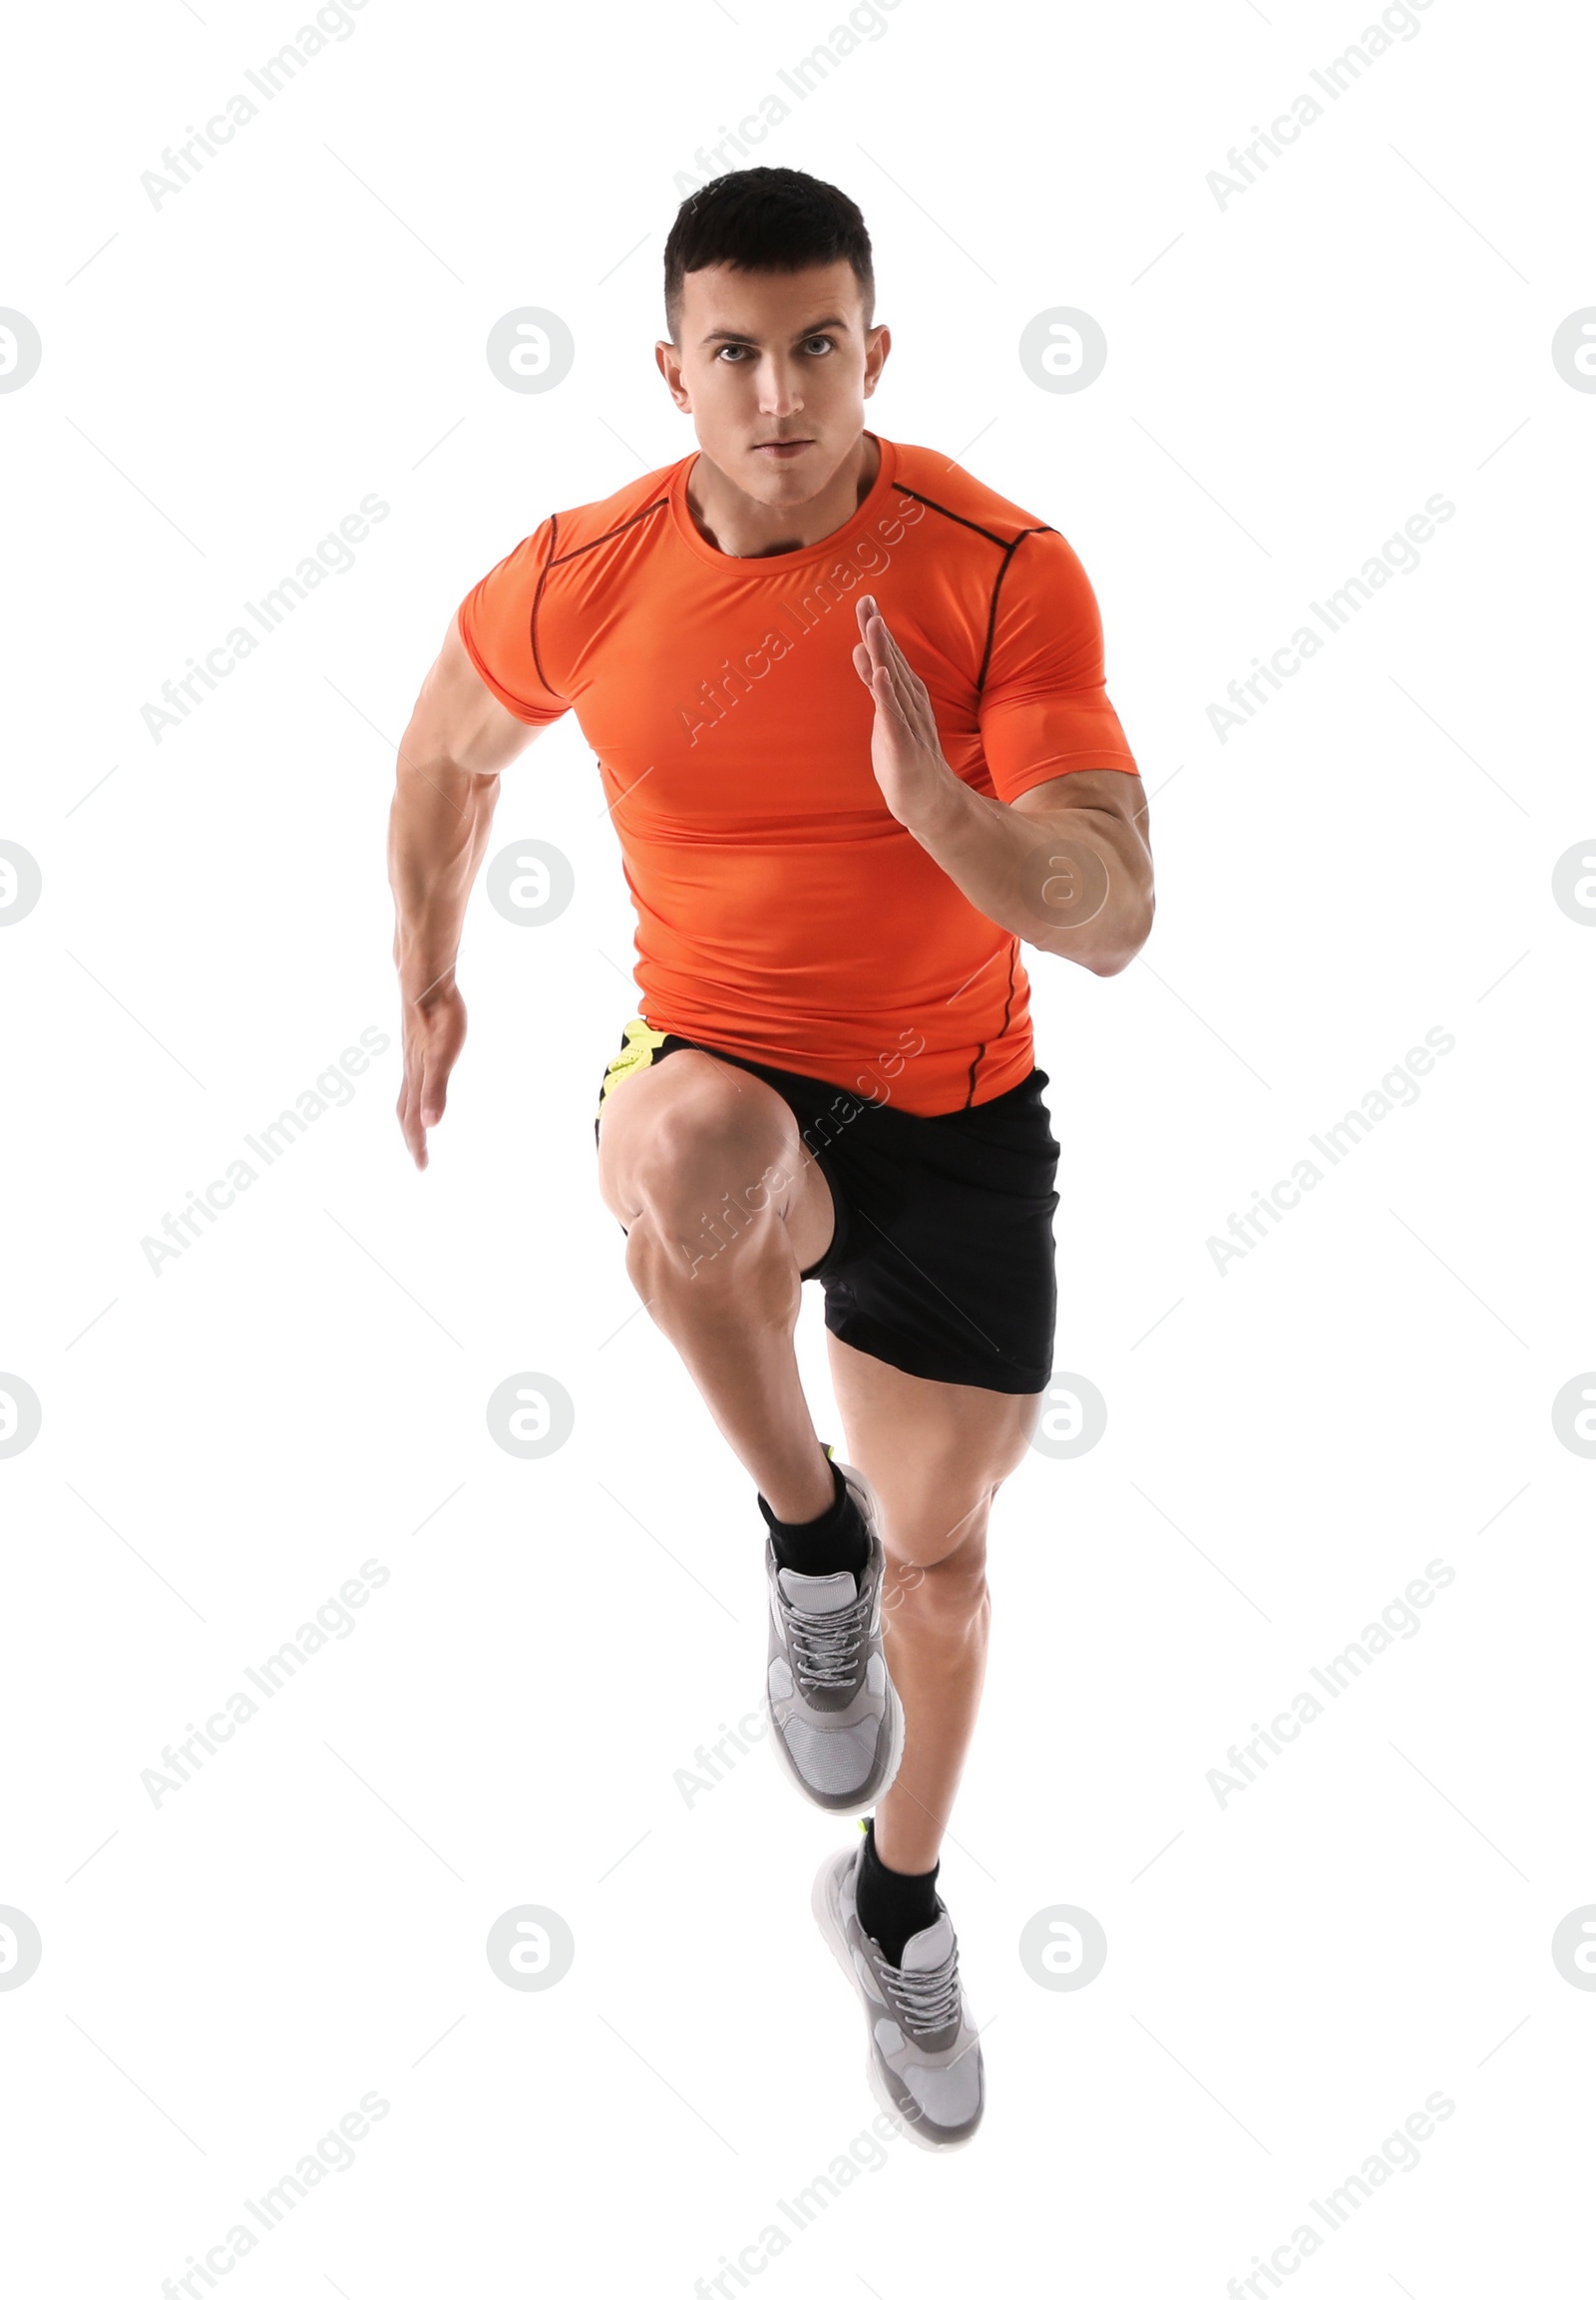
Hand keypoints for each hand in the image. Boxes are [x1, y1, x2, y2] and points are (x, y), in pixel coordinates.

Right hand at [396, 976, 465, 1169]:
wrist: (423, 982)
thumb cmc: (438, 1017)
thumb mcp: (442, 1057)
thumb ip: (436, 1090)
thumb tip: (432, 1126)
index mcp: (416, 1080)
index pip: (414, 1121)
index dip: (418, 1145)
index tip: (422, 1168)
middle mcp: (410, 1072)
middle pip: (406, 1113)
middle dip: (412, 1137)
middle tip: (420, 1158)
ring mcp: (411, 1057)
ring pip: (406, 1095)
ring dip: (410, 1117)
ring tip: (417, 1130)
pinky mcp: (415, 1044)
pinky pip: (411, 1078)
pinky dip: (414, 1093)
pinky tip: (419, 1085)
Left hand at [851, 593, 961, 832]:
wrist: (930, 802)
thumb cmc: (906, 757)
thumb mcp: (885, 714)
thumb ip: (874, 682)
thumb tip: (861, 649)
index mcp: (905, 695)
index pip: (888, 656)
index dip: (876, 628)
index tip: (865, 599)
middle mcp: (909, 703)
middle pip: (891, 661)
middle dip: (878, 631)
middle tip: (866, 600)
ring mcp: (908, 723)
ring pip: (893, 682)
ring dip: (883, 653)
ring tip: (873, 625)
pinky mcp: (904, 745)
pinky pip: (893, 716)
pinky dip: (886, 694)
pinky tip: (881, 674)